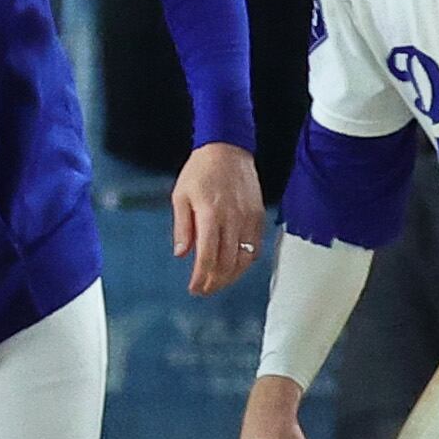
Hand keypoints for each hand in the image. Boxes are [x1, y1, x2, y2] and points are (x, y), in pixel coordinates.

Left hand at [169, 139, 263, 294]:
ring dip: (232, 276)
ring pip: (244, 259)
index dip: (201, 278)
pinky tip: (236, 267)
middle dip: (215, 282)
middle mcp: (232, 219)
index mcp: (210, 214)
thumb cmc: (201, 170)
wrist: (227, 148)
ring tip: (219, 282)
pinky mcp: (258, 216)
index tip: (195, 288)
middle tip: (204, 290)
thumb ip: (182, 227)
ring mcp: (248, 218)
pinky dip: (246, 262)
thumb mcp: (181, 196)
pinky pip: (256, 247)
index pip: (208, 257)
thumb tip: (182, 253)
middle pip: (228, 263)